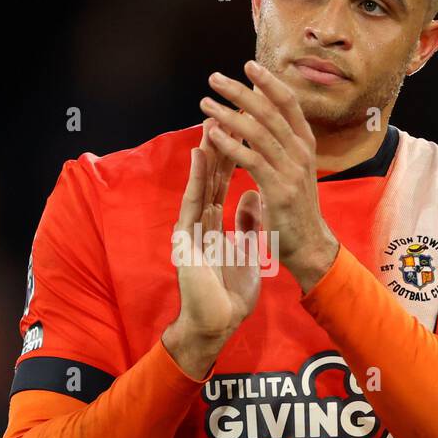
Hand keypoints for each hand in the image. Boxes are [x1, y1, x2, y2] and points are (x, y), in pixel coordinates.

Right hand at [163, 125, 264, 378]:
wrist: (216, 324)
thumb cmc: (228, 296)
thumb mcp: (246, 253)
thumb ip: (247, 224)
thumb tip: (252, 196)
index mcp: (213, 224)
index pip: (223, 182)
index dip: (233, 154)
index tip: (241, 127)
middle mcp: (199, 221)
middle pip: (210, 176)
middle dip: (219, 145)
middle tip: (225, 113)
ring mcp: (191, 228)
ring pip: (199, 183)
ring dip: (206, 152)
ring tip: (212, 121)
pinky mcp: (185, 239)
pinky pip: (192, 203)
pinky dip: (196, 178)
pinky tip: (200, 155)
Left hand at [200, 60, 339, 292]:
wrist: (310, 246)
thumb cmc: (296, 209)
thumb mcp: (294, 171)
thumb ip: (279, 147)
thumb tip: (258, 125)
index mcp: (305, 145)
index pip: (288, 103)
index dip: (269, 82)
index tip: (249, 65)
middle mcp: (301, 152)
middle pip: (269, 110)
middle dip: (241, 91)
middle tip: (215, 78)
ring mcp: (291, 170)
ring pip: (257, 131)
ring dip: (228, 114)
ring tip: (205, 104)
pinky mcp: (278, 190)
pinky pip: (251, 160)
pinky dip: (230, 144)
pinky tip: (212, 134)